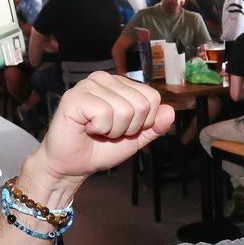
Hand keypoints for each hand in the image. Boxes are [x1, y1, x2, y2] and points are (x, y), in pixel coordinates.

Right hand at [34, 72, 174, 188]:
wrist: (73, 165)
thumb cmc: (100, 148)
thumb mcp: (136, 139)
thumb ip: (154, 126)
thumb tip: (170, 111)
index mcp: (120, 84)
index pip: (152, 97)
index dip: (144, 122)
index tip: (124, 129)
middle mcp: (104, 79)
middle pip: (142, 104)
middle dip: (129, 128)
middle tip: (109, 131)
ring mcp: (88, 85)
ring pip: (125, 110)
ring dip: (113, 130)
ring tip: (97, 130)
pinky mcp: (75, 97)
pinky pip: (105, 114)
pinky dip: (100, 129)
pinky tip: (87, 128)